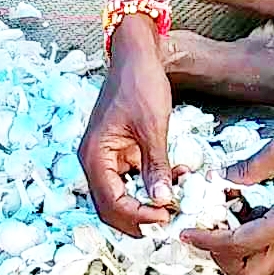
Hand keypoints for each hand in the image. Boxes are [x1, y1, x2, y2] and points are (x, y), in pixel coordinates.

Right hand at [79, 20, 176, 236]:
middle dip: (140, 217)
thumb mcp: (152, 126)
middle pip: (111, 206)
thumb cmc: (139, 83)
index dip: (138, 216)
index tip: (166, 217)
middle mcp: (95, 160)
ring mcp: (107, 156)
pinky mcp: (120, 151)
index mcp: (95, 155)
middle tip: (171, 220)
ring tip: (178, 198)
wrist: (137, 54)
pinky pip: (132, 177)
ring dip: (147, 202)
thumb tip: (163, 200)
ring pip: (122, 195)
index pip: (112, 202)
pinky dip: (151, 183)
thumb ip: (155, 165)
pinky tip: (176, 178)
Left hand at [182, 122, 273, 274]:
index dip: (207, 241)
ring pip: (262, 268)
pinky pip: (272, 251)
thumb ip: (247, 167)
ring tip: (224, 222)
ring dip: (237, 253)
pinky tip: (244, 211)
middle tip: (207, 233)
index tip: (188, 232)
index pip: (238, 246)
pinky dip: (252, 242)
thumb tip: (223, 176)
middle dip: (222, 260)